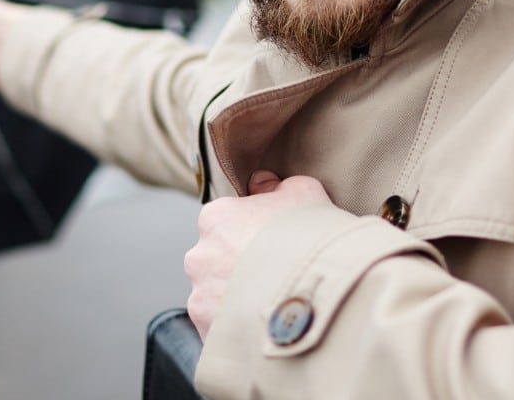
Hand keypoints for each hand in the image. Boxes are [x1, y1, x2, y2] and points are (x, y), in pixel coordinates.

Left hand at [186, 171, 333, 338]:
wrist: (314, 293)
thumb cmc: (309, 237)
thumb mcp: (304, 192)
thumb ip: (276, 185)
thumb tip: (261, 183)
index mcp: (216, 218)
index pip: (225, 220)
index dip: (251, 228)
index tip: (272, 239)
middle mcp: (199, 255)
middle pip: (216, 258)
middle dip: (238, 264)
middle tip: (273, 270)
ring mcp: (200, 296)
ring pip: (217, 294)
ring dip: (236, 297)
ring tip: (272, 301)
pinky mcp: (206, 330)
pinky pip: (219, 326)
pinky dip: (237, 325)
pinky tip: (265, 322)